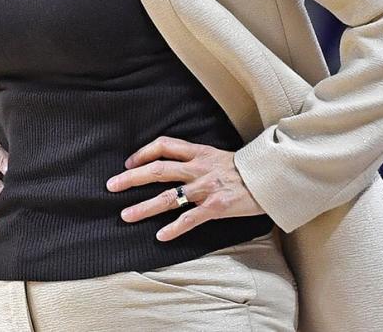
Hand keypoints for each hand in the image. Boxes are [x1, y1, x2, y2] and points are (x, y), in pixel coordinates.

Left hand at [105, 136, 264, 241]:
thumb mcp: (217, 156)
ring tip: (126, 215)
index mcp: (199, 152)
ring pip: (169, 197)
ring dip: (144, 207)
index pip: (164, 145)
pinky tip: (160, 236)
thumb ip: (196, 159)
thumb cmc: (244, 170)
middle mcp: (199, 168)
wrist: (271, 179)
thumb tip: (172, 164)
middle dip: (132, 178)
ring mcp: (206, 188)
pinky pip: (190, 219)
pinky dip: (173, 228)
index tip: (128, 163)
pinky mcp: (216, 207)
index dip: (142, 153)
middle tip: (111, 186)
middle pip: (158, 170)